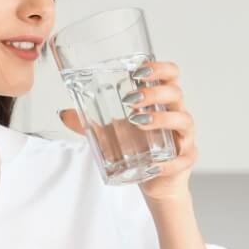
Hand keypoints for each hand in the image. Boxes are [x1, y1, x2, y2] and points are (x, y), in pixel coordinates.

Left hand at [58, 58, 197, 204]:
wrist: (155, 181)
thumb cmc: (139, 148)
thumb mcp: (112, 133)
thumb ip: (90, 123)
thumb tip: (64, 114)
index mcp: (162, 102)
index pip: (171, 76)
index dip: (160, 68)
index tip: (138, 71)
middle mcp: (176, 115)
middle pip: (176, 93)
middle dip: (154, 92)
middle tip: (131, 98)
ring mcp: (183, 137)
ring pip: (184, 120)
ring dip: (162, 118)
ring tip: (138, 121)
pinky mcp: (185, 160)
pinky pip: (182, 158)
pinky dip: (168, 162)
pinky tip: (153, 164)